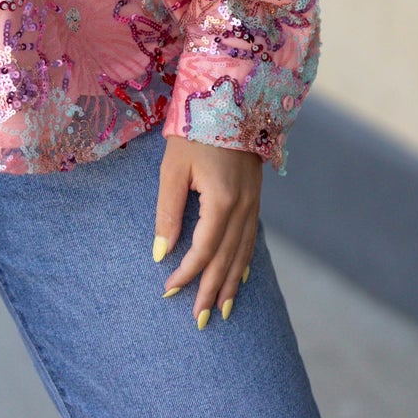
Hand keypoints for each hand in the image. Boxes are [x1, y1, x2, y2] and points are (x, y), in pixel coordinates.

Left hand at [153, 135, 262, 326]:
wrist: (230, 96)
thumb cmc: (196, 129)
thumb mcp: (174, 168)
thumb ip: (168, 212)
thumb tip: (161, 253)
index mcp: (222, 200)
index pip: (203, 250)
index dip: (187, 274)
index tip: (168, 291)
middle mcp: (243, 207)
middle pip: (226, 259)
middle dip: (212, 291)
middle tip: (199, 321)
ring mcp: (254, 203)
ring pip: (243, 253)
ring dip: (231, 284)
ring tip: (222, 311)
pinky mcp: (256, 197)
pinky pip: (252, 239)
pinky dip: (245, 262)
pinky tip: (240, 277)